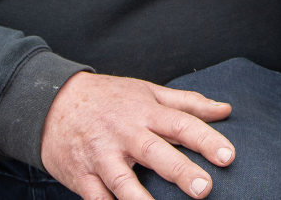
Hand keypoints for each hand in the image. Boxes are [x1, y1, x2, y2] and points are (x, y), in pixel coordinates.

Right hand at [40, 71, 234, 199]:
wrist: (51, 102)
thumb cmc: (109, 98)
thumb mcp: (148, 92)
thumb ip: (188, 103)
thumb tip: (226, 109)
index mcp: (145, 112)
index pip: (181, 124)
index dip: (206, 139)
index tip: (228, 156)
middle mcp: (124, 133)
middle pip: (156, 152)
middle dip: (180, 171)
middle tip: (204, 188)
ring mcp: (101, 156)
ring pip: (123, 182)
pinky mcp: (82, 176)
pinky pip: (97, 198)